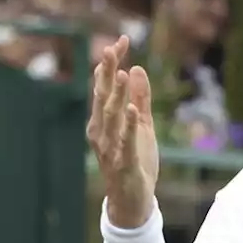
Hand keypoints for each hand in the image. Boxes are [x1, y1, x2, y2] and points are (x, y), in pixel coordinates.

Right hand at [86, 35, 158, 227]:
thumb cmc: (134, 162)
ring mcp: (110, 149)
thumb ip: (140, 98)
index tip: (121, 41)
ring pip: (111, 117)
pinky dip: (127, 125)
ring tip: (122, 73)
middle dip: (107, 73)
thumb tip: (135, 68)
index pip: (104, 87)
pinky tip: (130, 108)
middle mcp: (101, 133)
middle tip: (110, 48)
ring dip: (115, 95)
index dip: (111, 64)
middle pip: (103, 98)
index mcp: (103, 122)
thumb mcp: (141, 125)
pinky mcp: (123, 163)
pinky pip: (124, 141)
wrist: (131, 201)